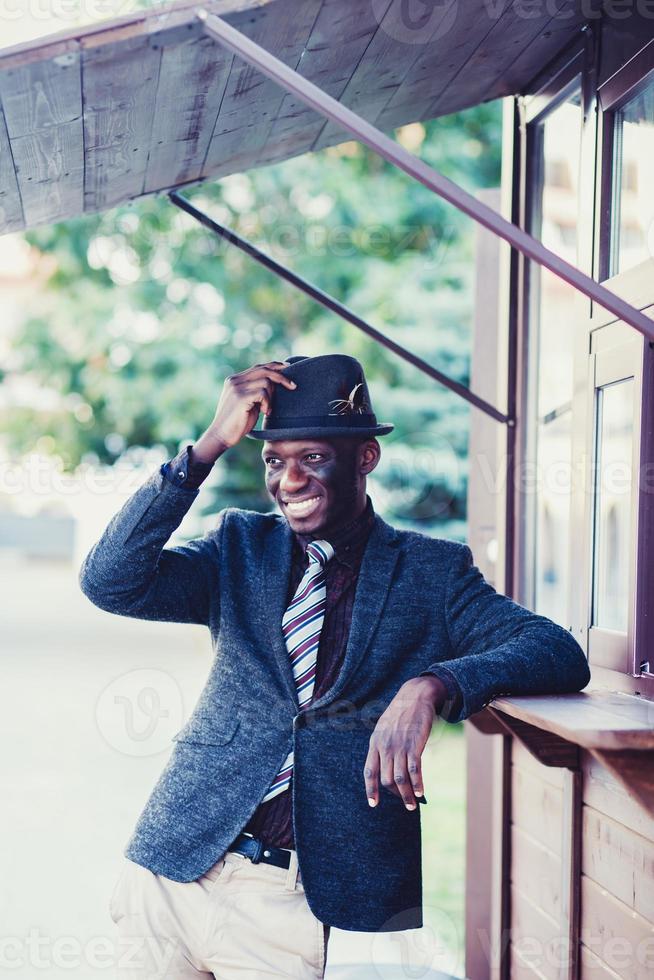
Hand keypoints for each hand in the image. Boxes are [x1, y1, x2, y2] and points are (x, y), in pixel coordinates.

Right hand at [193, 361, 296, 461]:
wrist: (222, 436)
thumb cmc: (238, 422)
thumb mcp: (249, 402)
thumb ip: (257, 391)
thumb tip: (275, 383)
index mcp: (235, 380)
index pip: (258, 367)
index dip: (275, 366)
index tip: (288, 367)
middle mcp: (235, 380)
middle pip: (264, 370)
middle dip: (282, 377)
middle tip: (293, 386)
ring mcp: (236, 387)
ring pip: (266, 382)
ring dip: (271, 397)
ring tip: (266, 410)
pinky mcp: (240, 397)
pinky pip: (263, 393)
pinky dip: (268, 403)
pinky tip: (264, 412)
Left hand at [362, 675, 446, 810]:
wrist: (415, 696)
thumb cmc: (401, 713)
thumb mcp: (384, 728)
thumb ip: (384, 746)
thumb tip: (390, 768)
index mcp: (375, 743)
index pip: (369, 772)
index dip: (371, 789)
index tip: (374, 804)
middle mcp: (385, 747)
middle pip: (386, 779)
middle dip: (395, 795)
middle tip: (405, 802)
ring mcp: (399, 746)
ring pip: (400, 779)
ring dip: (406, 795)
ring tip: (412, 805)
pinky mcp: (414, 745)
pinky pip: (414, 770)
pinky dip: (417, 784)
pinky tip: (421, 793)